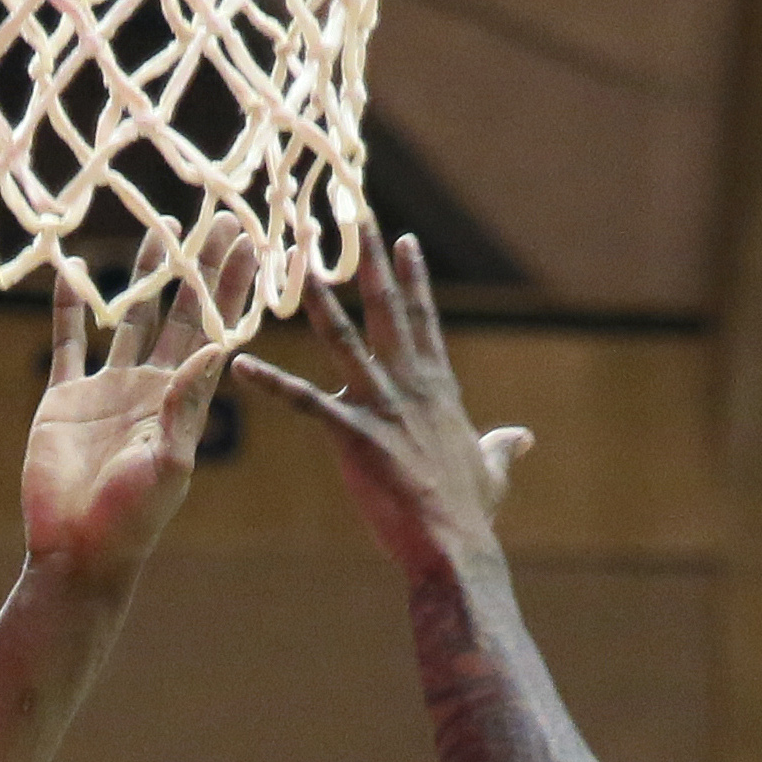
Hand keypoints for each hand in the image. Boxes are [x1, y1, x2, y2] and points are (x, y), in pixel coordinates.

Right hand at [24, 232, 252, 582]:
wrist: (77, 551)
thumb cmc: (132, 519)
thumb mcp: (170, 464)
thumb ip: (188, 407)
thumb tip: (217, 348)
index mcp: (184, 403)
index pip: (215, 332)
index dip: (231, 289)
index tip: (250, 244)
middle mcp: (152, 388)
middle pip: (181, 314)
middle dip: (201, 268)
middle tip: (221, 220)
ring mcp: (109, 390)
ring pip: (132, 317)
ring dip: (147, 274)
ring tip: (163, 227)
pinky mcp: (66, 399)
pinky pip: (69, 342)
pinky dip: (70, 306)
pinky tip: (70, 269)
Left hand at [234, 235, 534, 579]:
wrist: (454, 546)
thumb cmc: (470, 514)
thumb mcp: (492, 470)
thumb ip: (501, 447)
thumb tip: (522, 438)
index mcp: (437, 389)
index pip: (423, 319)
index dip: (412, 278)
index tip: (403, 240)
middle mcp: (409, 385)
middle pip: (386, 308)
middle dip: (368, 259)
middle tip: (352, 214)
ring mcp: (381, 406)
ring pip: (343, 339)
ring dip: (316, 299)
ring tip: (294, 263)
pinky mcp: (353, 436)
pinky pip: (304, 402)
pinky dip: (269, 383)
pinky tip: (239, 363)